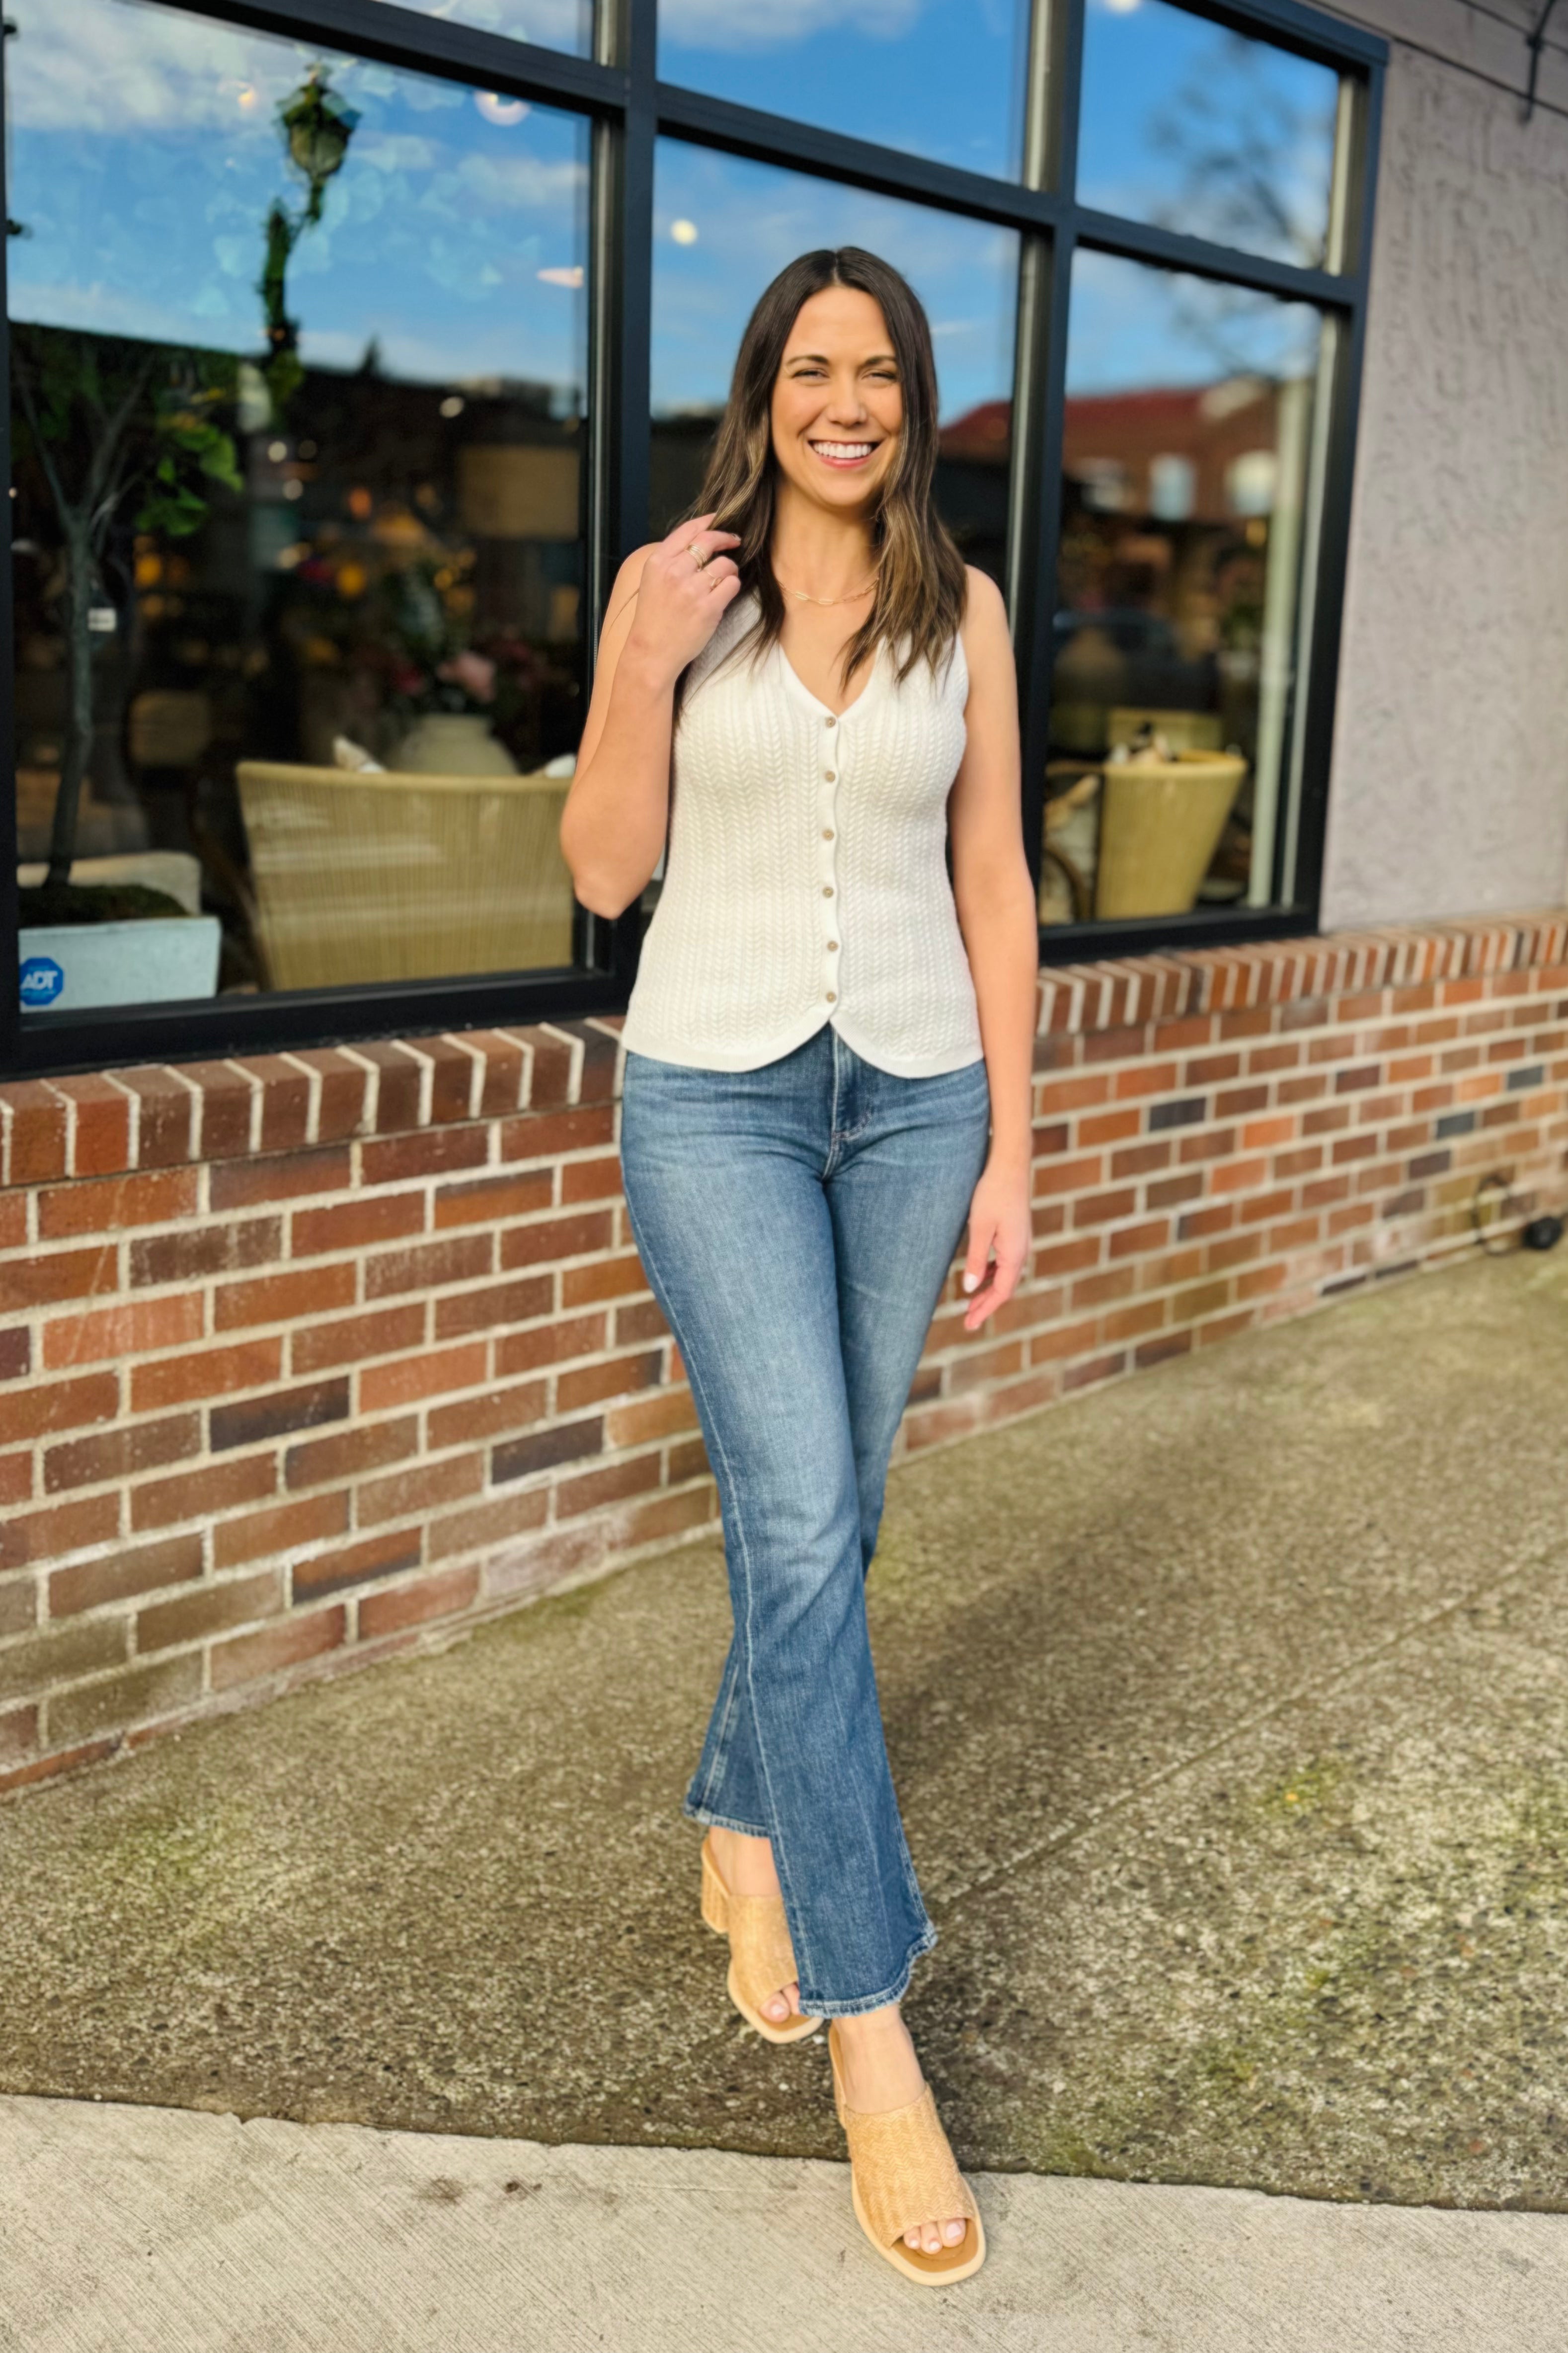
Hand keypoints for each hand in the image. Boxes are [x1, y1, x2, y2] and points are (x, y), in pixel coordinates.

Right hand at [624, 513, 741, 684]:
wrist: (651, 653)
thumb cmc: (653, 618)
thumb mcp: (652, 581)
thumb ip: (671, 560)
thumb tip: (699, 541)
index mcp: (658, 562)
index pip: (688, 530)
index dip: (707, 521)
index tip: (719, 520)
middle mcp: (674, 571)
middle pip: (709, 541)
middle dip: (726, 538)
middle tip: (734, 541)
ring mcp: (692, 590)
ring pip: (725, 564)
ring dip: (729, 569)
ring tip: (723, 579)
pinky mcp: (708, 608)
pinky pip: (732, 584)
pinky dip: (731, 587)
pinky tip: (723, 594)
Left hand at [960, 1153, 1029, 1331]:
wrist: (1010, 1166)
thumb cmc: (993, 1194)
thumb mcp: (979, 1228)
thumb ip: (975, 1260)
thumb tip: (970, 1289)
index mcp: (1015, 1254)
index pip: (1001, 1292)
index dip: (985, 1310)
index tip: (969, 1324)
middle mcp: (1022, 1251)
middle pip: (1006, 1288)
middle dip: (987, 1305)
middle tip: (968, 1321)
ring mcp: (1021, 1242)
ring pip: (1006, 1276)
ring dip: (990, 1290)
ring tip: (972, 1303)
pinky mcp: (1017, 1233)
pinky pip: (1006, 1262)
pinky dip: (993, 1274)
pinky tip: (981, 1274)